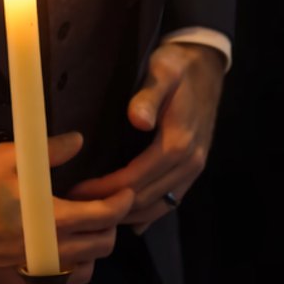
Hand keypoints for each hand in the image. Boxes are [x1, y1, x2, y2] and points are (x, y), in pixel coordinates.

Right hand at [0, 132, 134, 283]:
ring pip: (88, 269)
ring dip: (94, 250)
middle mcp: (52, 249)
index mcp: (52, 218)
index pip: (103, 215)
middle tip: (104, 210)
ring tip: (87, 233)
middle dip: (111, 225)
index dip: (122, 203)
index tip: (126, 193)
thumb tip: (78, 140)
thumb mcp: (8, 159)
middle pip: (103, 244)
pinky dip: (71, 272)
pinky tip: (65, 255)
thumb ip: (48, 151)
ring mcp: (39, 272)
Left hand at [67, 42, 222, 235]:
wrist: (207, 67)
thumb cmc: (179, 66)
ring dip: (126, 214)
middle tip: (76, 207)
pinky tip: (125, 217)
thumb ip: (149, 94)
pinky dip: (147, 214)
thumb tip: (139, 120)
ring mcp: (194, 169)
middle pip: (144, 199)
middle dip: (110, 206)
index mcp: (178, 142)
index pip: (135, 179)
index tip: (76, 191)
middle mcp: (189, 162)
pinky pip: (170, 202)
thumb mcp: (163, 70)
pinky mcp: (193, 170)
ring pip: (157, 206)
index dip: (104, 189)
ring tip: (93, 212)